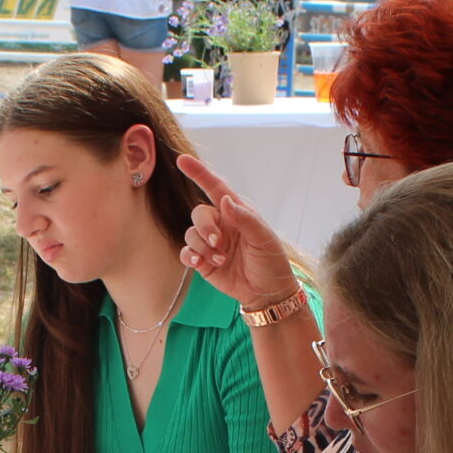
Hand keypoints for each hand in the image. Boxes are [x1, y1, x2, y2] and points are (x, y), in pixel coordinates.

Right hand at [176, 153, 298, 310]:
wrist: (267, 293)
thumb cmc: (270, 261)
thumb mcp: (263, 238)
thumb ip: (244, 218)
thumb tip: (224, 201)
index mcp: (236, 212)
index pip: (215, 188)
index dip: (199, 173)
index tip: (182, 159)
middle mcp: (221, 225)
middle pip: (199, 214)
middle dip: (205, 227)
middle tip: (218, 243)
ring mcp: (210, 243)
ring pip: (190, 234)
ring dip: (202, 246)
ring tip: (221, 259)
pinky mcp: (203, 261)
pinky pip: (186, 252)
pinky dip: (190, 256)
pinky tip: (200, 263)